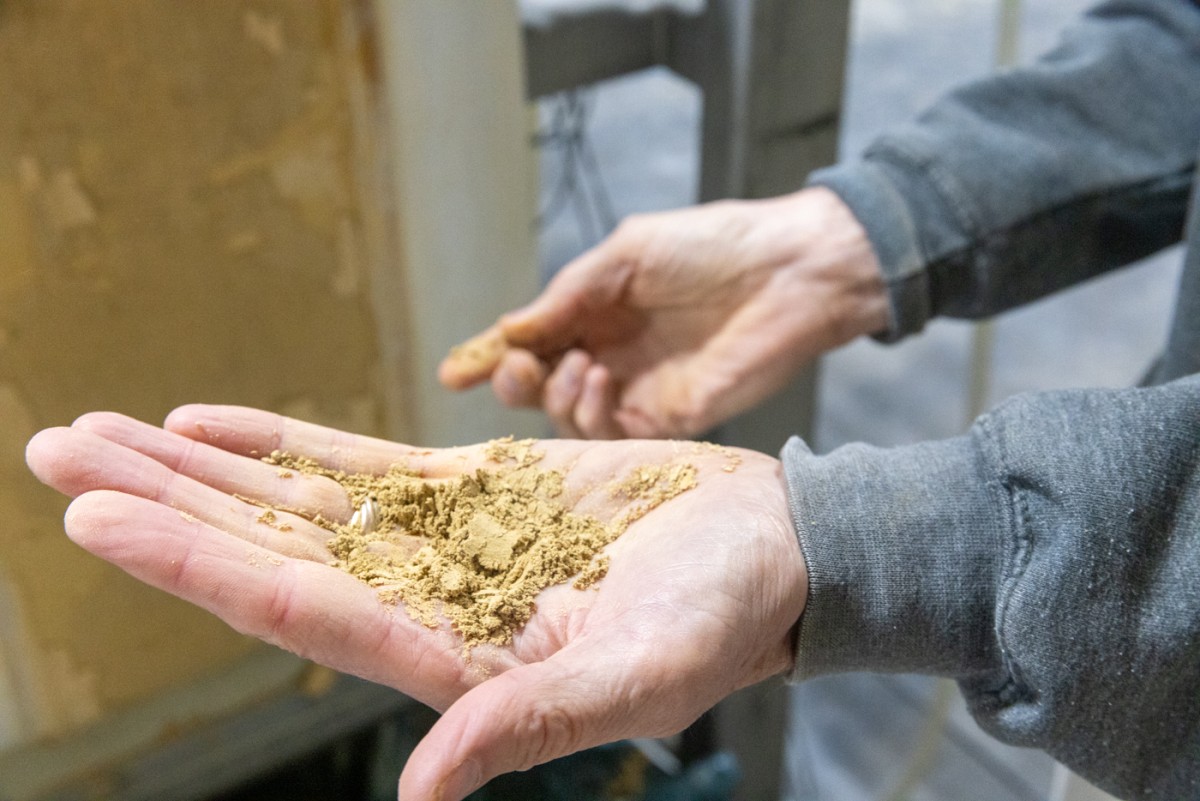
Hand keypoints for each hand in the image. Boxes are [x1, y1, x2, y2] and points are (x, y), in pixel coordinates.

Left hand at [26, 405, 806, 800]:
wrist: (772, 548)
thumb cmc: (729, 619)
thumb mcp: (646, 676)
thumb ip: (534, 722)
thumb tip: (426, 786)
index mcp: (454, 656)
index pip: (296, 606)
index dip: (195, 564)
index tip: (96, 519)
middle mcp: (425, 599)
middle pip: (265, 547)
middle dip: (161, 506)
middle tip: (54, 453)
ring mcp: (442, 539)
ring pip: (295, 500)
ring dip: (199, 469)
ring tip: (103, 432)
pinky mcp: (473, 489)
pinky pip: (358, 462)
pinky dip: (283, 442)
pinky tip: (210, 423)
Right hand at [439, 187, 887, 438]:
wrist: (788, 273)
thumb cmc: (712, 246)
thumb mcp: (626, 254)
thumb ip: (567, 295)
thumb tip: (510, 329)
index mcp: (598, 310)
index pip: (531, 341)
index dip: (489, 357)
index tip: (453, 371)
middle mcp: (611, 353)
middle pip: (539, 385)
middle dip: (512, 380)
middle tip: (512, 366)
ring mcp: (638, 389)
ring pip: (565, 415)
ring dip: (553, 393)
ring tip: (581, 362)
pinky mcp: (667, 419)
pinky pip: (606, 432)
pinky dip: (588, 412)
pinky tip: (602, 378)